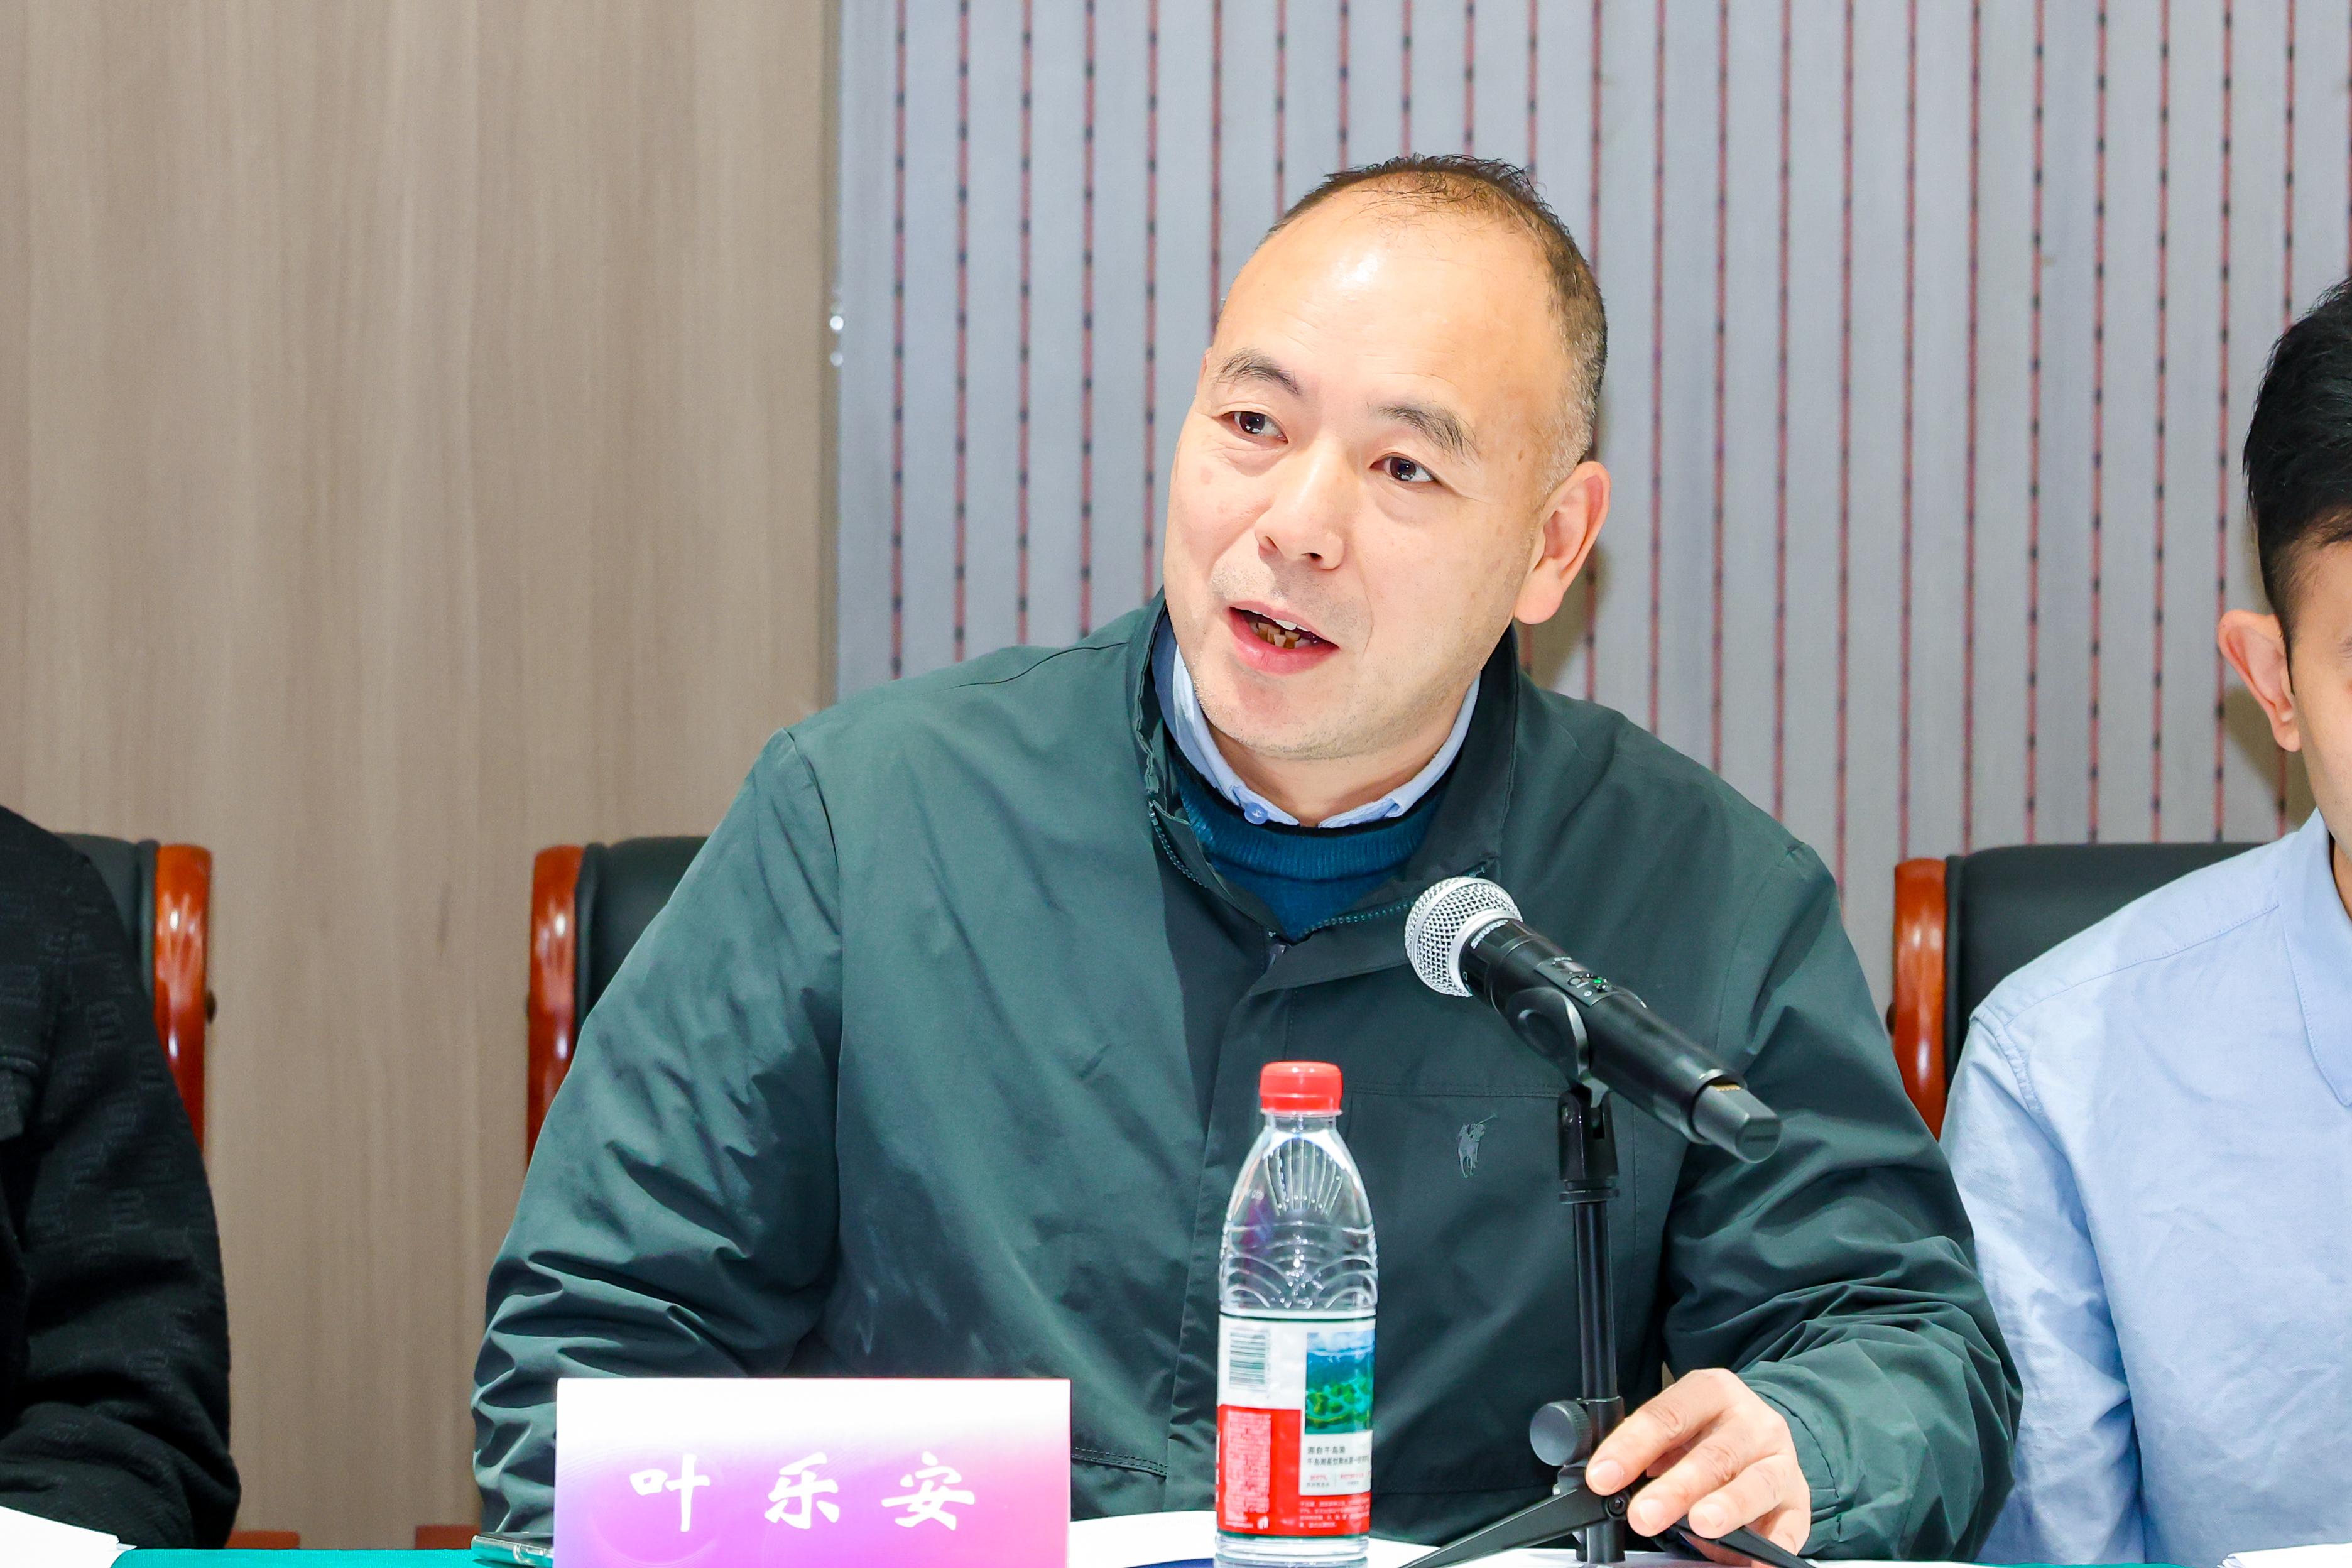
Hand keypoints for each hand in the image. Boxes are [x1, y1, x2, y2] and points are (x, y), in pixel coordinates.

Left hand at [1582, 1368, 1809, 1566]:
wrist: (1759, 1435)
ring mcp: (1780, 1459)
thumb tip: (1607, 1480)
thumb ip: (1648, 1450)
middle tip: (1644, 1514)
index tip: (1603, 1477)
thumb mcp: (1676, 1428)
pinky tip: (1756, 1560)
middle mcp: (1752, 1421)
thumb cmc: (1706, 1434)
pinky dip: (1775, 1544)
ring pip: (1757, 1482)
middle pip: (1714, 1454)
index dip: (1633, 1446)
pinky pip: (1791, 1523)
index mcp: (1712, 1393)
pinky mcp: (1798, 1498)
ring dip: (1728, 1506)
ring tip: (1702, 1526)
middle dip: (1676, 1488)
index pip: (1667, 1416)